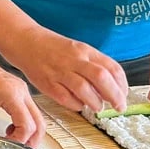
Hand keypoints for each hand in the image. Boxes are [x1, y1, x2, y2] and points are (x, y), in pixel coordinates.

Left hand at [0, 51, 46, 147]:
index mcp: (11, 94)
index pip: (28, 126)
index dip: (20, 141)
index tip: (8, 147)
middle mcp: (20, 90)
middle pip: (40, 123)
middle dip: (31, 140)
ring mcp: (20, 87)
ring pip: (36, 116)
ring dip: (28, 131)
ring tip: (12, 140)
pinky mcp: (16, 87)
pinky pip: (28, 108)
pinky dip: (24, 121)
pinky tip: (10, 127)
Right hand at [7, 29, 127, 113]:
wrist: (26, 42)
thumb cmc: (54, 48)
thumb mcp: (78, 50)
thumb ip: (95, 65)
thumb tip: (113, 87)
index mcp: (85, 51)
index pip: (112, 68)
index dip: (122, 85)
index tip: (124, 95)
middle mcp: (74, 60)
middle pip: (101, 78)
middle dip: (115, 96)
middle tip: (118, 106)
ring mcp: (60, 71)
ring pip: (84, 89)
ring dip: (95, 102)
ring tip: (97, 106)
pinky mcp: (47, 83)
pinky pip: (66, 98)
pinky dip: (77, 105)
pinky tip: (79, 104)